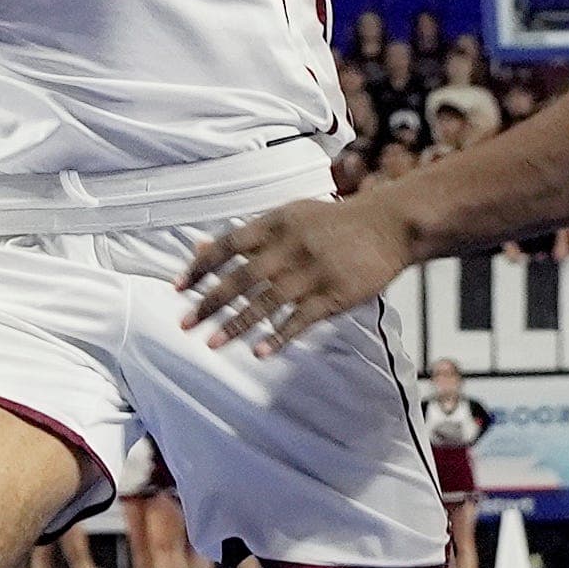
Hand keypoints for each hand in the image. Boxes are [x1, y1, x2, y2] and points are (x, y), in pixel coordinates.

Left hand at [177, 195, 420, 354]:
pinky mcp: (334, 294)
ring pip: (266, 302)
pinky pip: (300, 319)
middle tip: (186, 323)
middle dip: (209, 302)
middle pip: (242, 278)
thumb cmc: (335, 222)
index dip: (201, 267)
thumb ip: (248, 235)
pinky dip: (278, 336)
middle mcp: (291, 246)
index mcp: (277, 223)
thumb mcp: (290, 216)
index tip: (178, 288)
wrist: (389, 225)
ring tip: (213, 342)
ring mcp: (313, 271)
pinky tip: (260, 351)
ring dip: (237, 324)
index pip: (229, 245)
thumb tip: (200, 248)